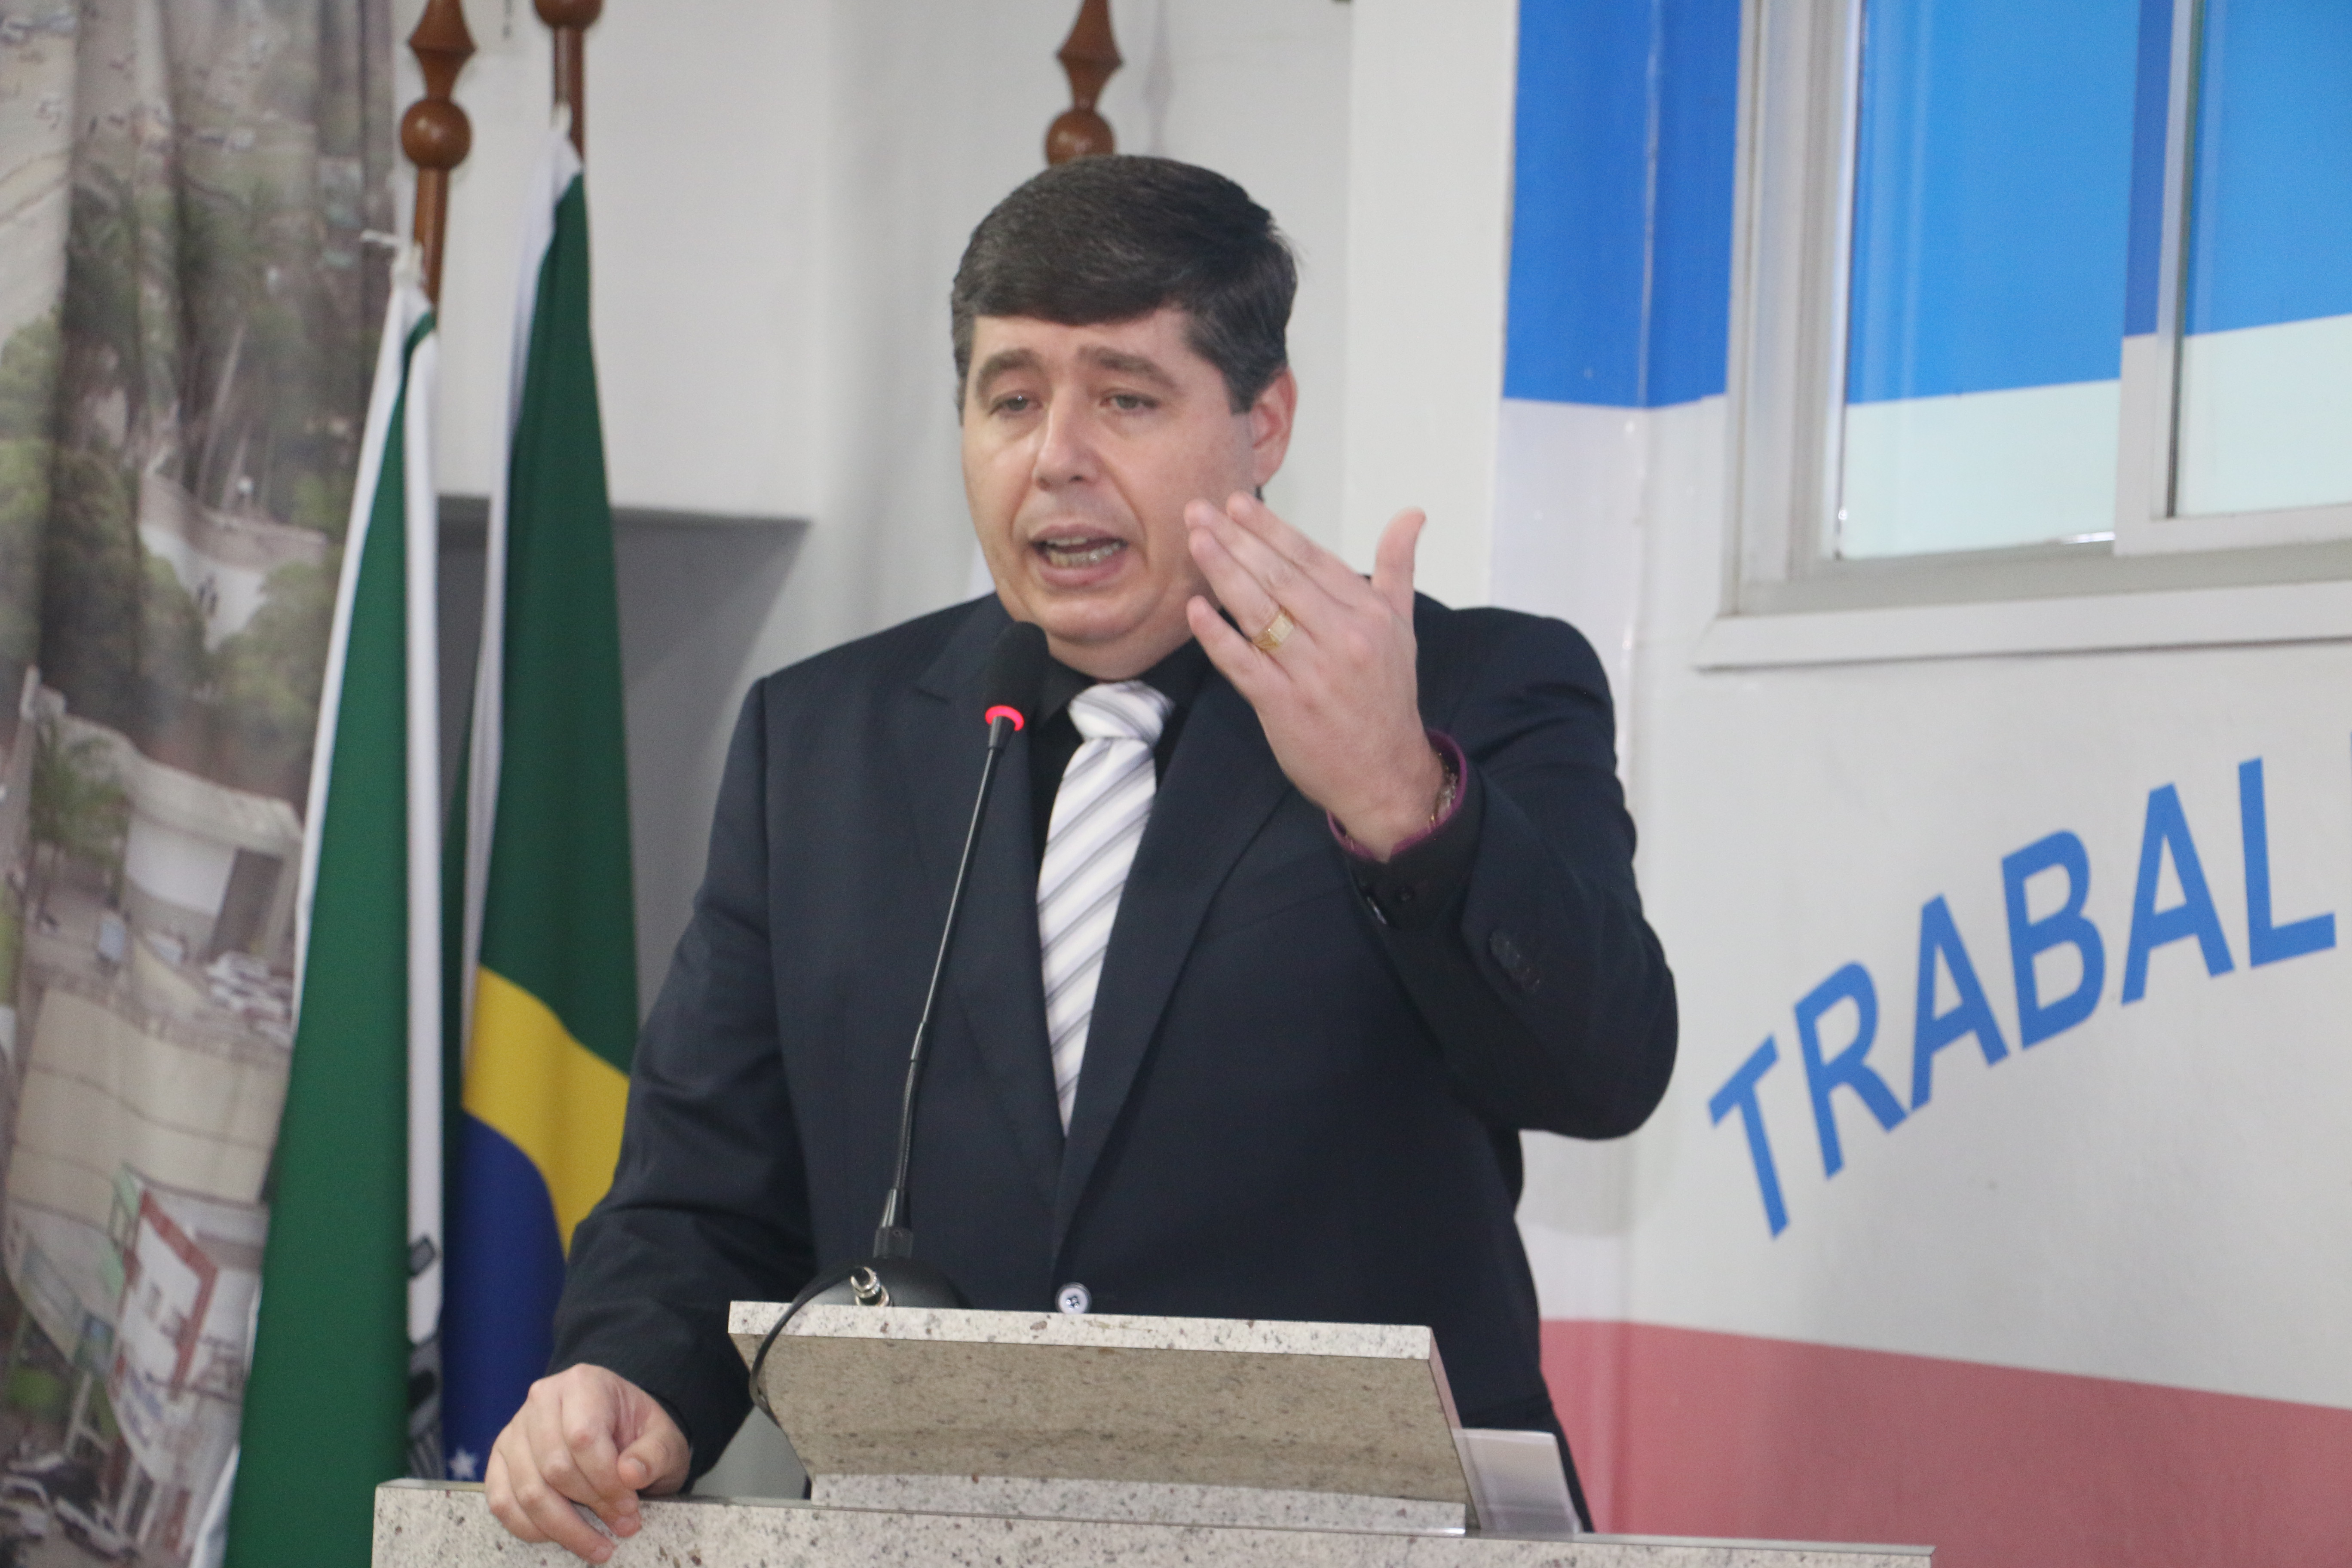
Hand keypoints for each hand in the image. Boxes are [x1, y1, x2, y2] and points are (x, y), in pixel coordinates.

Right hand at [484, 1364, 689, 1562]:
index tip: (630, 1506)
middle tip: (622, 1525)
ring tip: (599, 1545)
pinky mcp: (500, 1460)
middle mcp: (541, 1400)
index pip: (583, 1437)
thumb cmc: (639, 1433)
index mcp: (583, 1383)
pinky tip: (564, 1537)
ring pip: (528, 1491)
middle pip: (554, 1468)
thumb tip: (630, 1474)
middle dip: (591, 1505)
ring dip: (564, 1527)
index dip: (606, 1480)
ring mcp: (514, 1431)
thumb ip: (654, 1454)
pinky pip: (503, 1503)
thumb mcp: (663, 1438)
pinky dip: (532, 1529)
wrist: (617, 1428)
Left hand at [1184, 494, 1444, 858]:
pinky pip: (1244, 664)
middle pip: (1280, 578)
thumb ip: (1397, 569)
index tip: (1237, 505)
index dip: (1272, 529)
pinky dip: (1218, 637)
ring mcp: (1312, 673)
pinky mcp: (1284, 706)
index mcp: (1367, 614)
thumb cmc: (1387, 697)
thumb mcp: (1402, 628)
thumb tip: (1412, 515)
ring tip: (1196, 542)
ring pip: (1260, 612)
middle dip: (1237, 541)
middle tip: (1199, 511)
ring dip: (1223, 574)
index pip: (1312, 559)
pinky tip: (1195, 611)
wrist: (1385, 774)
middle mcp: (1342, 638)